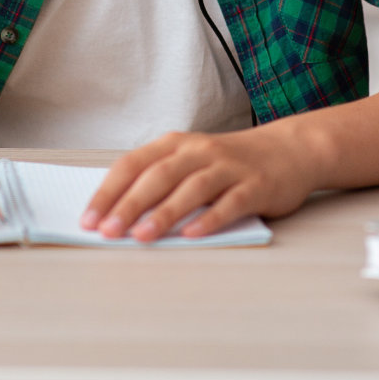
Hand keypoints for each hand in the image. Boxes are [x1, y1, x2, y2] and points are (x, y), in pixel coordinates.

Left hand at [80, 124, 318, 241]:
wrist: (289, 150)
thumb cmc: (229, 162)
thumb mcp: (190, 160)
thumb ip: (159, 180)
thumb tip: (115, 214)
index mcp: (176, 143)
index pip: (133, 164)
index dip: (109, 191)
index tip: (89, 219)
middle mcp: (199, 150)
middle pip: (158, 175)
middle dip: (129, 204)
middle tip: (108, 231)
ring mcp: (228, 167)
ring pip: (191, 188)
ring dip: (164, 213)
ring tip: (142, 236)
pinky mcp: (255, 186)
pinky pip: (229, 203)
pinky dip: (209, 219)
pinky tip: (192, 235)